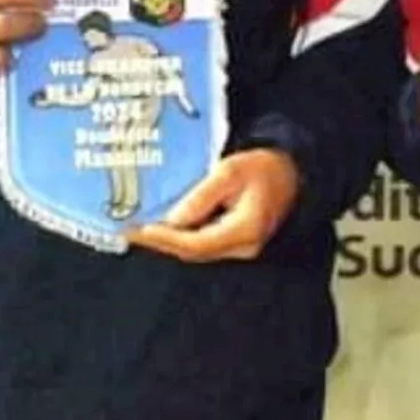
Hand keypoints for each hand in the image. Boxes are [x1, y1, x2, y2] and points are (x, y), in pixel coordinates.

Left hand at [127, 149, 301, 262]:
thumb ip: (202, 196)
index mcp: (244, 230)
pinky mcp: (234, 242)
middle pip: (193, 252)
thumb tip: (172, 219)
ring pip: (196, 250)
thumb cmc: (263, 166)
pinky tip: (162, 226)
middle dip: (160, 243)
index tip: (140, 230)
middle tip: (128, 232)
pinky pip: (202, 243)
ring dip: (167, 241)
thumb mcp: (230, 171)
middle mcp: (242, 246)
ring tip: (138, 229)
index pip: (197, 244)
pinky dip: (180, 237)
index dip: (166, 239)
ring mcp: (239, 247)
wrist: (290, 171)